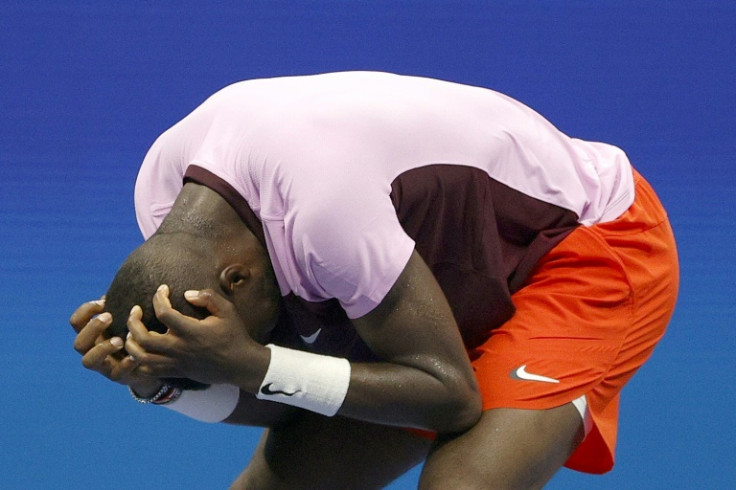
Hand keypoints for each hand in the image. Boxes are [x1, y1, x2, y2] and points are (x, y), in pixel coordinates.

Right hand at [70, 298, 162, 396]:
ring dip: (102, 348)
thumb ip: (121, 305)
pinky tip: (135, 356)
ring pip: (88, 361)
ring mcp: (104, 366)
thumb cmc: (135, 335)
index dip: (85, 311)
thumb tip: (123, 284)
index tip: (102, 302)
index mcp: (92, 335)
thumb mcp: (126, 319)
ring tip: (119, 340)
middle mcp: (92, 351)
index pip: (76, 322)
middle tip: (109, 317)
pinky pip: (117, 373)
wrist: (149, 363)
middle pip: (78, 343)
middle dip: (92, 328)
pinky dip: (125, 363)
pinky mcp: (119, 377)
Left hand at [125, 285, 268, 390]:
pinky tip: (140, 351)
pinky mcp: (176, 372)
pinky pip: (149, 371)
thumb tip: (186, 294)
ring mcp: (176, 362)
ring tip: (132, 331)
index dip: (159, 298)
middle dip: (133, 321)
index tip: (162, 289)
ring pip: (141, 357)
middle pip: (143, 337)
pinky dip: (138, 362)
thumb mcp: (228, 310)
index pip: (164, 313)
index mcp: (191, 331)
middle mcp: (179, 348)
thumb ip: (208, 297)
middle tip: (136, 310)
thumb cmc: (234, 335)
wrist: (240, 365)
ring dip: (131, 343)